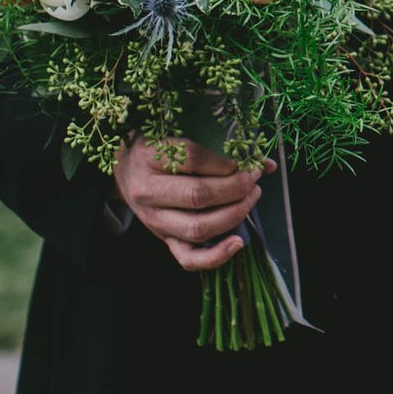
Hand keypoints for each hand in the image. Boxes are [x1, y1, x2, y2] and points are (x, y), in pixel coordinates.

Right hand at [111, 135, 268, 270]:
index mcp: (149, 157)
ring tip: (252, 197)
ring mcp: (155, 220)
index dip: (225, 160)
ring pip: (198, 227)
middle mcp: (148, 192)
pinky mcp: (163, 239)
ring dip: (234, 214)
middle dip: (236, 187)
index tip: (244, 158)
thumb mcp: (179, 135)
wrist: (125, 170)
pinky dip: (216, 256)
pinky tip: (238, 242)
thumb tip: (268, 165)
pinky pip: (188, 258)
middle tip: (254, 178)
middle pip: (198, 195)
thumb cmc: (158, 148)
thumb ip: (220, 145)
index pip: (192, 158)